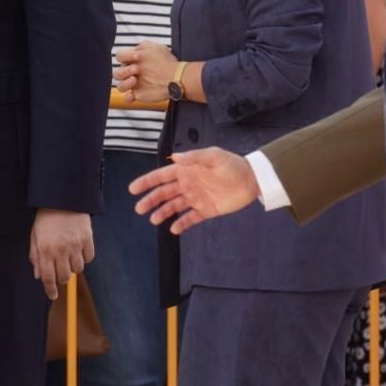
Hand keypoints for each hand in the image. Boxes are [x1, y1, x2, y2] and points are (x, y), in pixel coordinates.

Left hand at [29, 209, 93, 299]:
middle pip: (64, 277)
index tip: (53, 296)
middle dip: (61, 278)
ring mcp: (75, 245)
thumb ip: (36, 257)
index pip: (48, 277)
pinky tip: (78, 249)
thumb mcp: (35, 236)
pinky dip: (84, 257)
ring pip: (78, 269)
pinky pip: (89, 258)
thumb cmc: (46, 219)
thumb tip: (39, 276)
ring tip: (68, 255)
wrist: (62, 199)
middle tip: (60, 270)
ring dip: (73, 266)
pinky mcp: (88, 239)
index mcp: (45, 249)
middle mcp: (61, 249)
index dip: (50, 289)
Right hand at [113, 41, 178, 102]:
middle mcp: (132, 72)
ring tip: (135, 80)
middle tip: (136, 69)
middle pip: (117, 73)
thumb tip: (135, 49)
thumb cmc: (167, 62)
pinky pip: (127, 98)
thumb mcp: (155, 47)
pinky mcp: (138, 94)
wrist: (177, 76)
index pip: (120, 57)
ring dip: (124, 83)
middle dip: (124, 71)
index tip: (137, 56)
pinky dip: (127, 97)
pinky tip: (133, 95)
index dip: (125, 56)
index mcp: (134, 61)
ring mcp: (134, 84)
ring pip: (119, 86)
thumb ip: (143, 46)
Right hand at [129, 147, 259, 233]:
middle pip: (164, 193)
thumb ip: (194, 157)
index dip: (147, 182)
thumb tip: (174, 157)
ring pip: (174, 206)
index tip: (133, 189)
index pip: (161, 177)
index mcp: (186, 171)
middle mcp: (187, 185)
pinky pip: (191, 218)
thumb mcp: (214, 156)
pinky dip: (182, 224)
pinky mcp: (206, 210)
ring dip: (162, 212)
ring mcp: (196, 198)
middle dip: (150, 200)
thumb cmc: (232, 165)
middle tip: (139, 208)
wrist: (253, 180)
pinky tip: (173, 229)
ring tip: (153, 220)